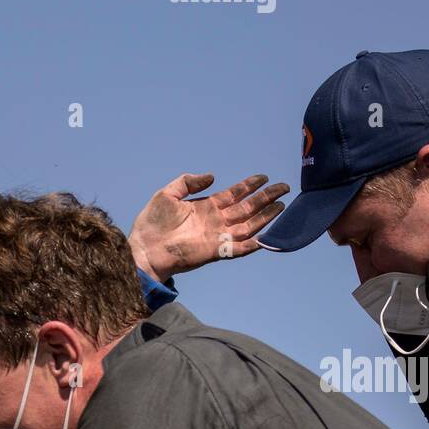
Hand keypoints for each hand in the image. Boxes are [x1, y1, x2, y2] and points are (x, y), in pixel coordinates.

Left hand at [129, 172, 288, 278]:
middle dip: (266, 198)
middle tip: (284, 188)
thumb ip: (188, 182)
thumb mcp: (168, 194)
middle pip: (247, 208)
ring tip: (281, 205)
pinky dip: (250, 245)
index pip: (234, 194)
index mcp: (206, 206)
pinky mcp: (213, 251)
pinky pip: (237, 249)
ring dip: (265, 216)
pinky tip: (265, 238)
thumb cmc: (151, 224)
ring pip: (248, 225)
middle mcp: (215, 221)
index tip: (264, 177)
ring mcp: (216, 236)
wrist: (143, 249)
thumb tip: (211, 177)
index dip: (250, 185)